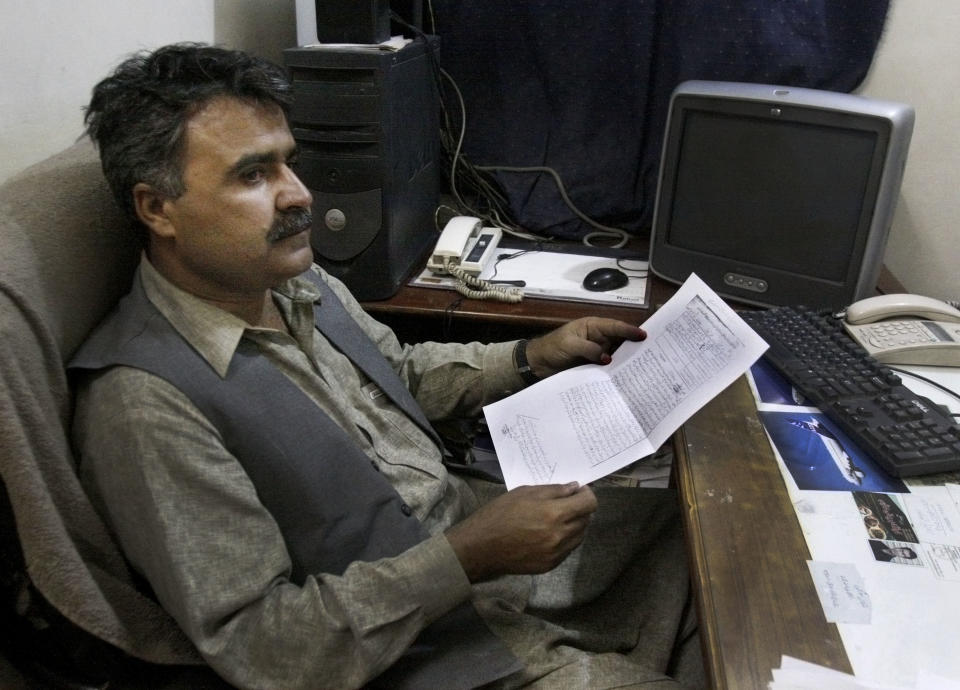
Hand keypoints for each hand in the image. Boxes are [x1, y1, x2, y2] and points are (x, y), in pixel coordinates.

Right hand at [445, 483, 597, 581]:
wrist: (481, 548)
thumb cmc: (499, 514)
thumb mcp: (524, 493)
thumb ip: (553, 490)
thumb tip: (573, 489)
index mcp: (555, 514)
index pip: (589, 504)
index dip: (587, 494)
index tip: (578, 490)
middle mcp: (561, 535)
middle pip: (587, 519)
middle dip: (580, 508)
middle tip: (567, 502)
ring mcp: (557, 553)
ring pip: (580, 536)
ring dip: (575, 524)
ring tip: (559, 518)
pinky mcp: (550, 565)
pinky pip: (568, 549)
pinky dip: (566, 538)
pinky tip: (551, 532)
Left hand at [525, 317, 644, 377]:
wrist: (539, 364)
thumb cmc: (552, 347)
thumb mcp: (569, 345)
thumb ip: (588, 349)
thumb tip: (608, 359)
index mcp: (593, 327)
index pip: (615, 327)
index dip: (629, 330)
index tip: (644, 336)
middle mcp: (599, 339)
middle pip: (621, 341)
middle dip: (634, 346)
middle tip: (652, 353)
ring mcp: (598, 354)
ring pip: (617, 356)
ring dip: (628, 362)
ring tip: (645, 368)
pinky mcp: (595, 367)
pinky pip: (609, 369)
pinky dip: (617, 373)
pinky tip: (627, 379)